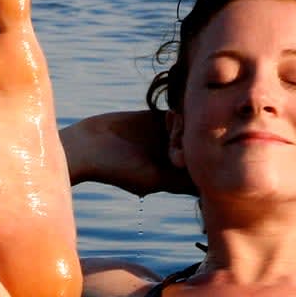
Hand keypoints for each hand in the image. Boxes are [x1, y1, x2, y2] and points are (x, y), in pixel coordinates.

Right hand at [63, 110, 193, 196]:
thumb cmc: (117, 169)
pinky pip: (178, 112)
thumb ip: (179, 179)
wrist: (88, 146)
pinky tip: (167, 116)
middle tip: (175, 138)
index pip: (200, 169)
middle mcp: (171, 156)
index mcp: (173, 175)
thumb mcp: (152, 177)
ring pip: (191, 127)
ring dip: (188, 124)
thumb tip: (207, 184)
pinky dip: (178, 112)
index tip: (187, 156)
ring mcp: (165, 136)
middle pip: (199, 146)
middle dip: (196, 140)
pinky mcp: (155, 118)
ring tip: (171, 127)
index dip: (202, 161)